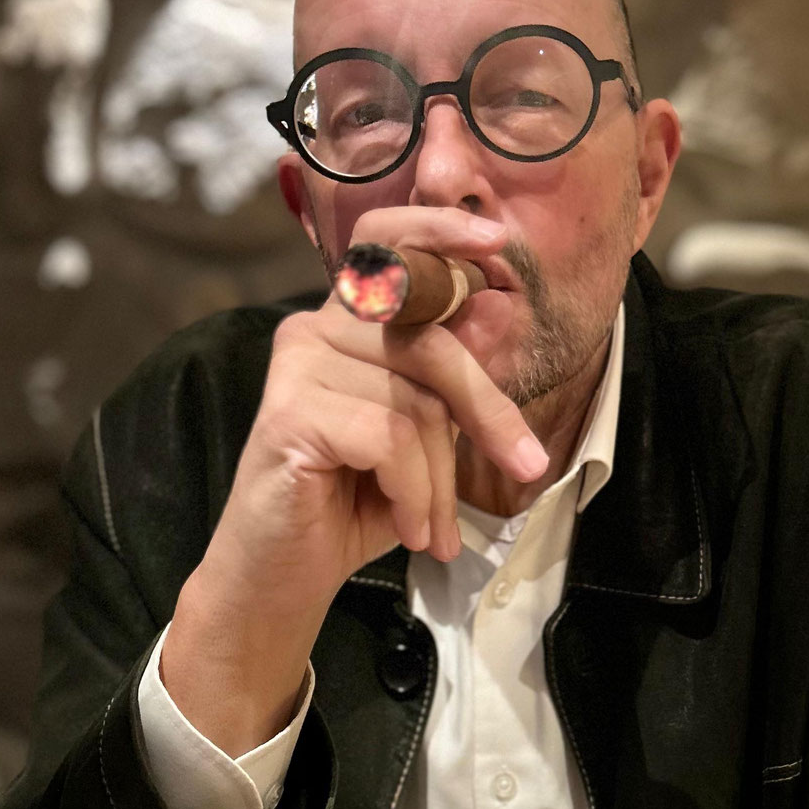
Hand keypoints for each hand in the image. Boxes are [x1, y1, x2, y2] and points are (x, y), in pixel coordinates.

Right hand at [163, 205, 548, 753]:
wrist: (280, 579)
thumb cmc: (351, 505)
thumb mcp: (416, 438)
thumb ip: (444, 383)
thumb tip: (494, 318)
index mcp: (345, 324)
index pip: (386, 244)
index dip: (437, 230)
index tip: (495, 239)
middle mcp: (314, 329)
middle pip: (429, 340)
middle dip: (488, 412)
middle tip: (528, 467)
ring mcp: (297, 366)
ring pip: (416, 401)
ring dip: (440, 479)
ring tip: (432, 529)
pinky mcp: (288, 412)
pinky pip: (389, 437)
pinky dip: (414, 491)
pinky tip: (406, 529)